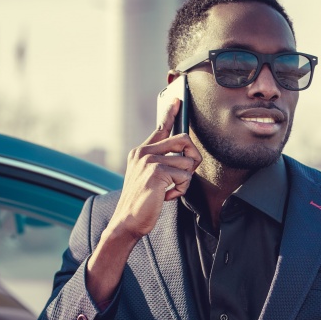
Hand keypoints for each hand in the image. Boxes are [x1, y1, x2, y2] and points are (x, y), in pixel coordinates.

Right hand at [107, 98, 201, 239]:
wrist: (127, 220)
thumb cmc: (142, 202)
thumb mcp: (149, 177)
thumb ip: (162, 163)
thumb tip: (186, 155)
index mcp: (141, 152)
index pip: (160, 128)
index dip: (170, 112)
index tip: (177, 98)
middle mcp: (144, 152)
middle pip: (184, 140)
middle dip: (193, 158)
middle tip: (185, 174)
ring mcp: (149, 161)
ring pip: (188, 163)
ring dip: (185, 181)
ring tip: (169, 190)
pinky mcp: (156, 172)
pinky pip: (185, 177)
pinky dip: (181, 190)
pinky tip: (167, 196)